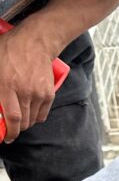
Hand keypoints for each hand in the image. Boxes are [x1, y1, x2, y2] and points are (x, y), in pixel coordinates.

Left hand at [0, 20, 57, 141]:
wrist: (35, 42)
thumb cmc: (9, 51)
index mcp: (8, 86)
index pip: (12, 118)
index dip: (10, 132)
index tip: (7, 137)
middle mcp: (25, 92)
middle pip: (23, 122)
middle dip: (16, 128)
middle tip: (11, 125)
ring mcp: (39, 94)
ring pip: (33, 120)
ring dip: (25, 122)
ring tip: (20, 114)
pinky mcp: (48, 94)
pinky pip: (42, 114)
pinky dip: (36, 116)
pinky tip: (29, 110)